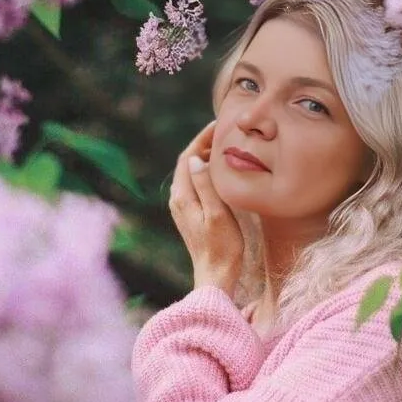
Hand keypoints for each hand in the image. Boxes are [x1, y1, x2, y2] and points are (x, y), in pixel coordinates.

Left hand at [168, 120, 244, 296]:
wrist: (215, 275)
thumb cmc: (221, 246)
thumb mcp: (217, 213)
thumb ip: (205, 186)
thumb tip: (196, 159)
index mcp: (182, 197)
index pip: (187, 157)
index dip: (200, 139)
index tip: (217, 126)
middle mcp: (178, 200)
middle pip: (187, 163)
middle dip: (203, 145)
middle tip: (224, 133)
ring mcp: (183, 207)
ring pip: (191, 173)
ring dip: (204, 158)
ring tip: (224, 147)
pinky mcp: (191, 214)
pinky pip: (195, 184)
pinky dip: (206, 172)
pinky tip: (220, 173)